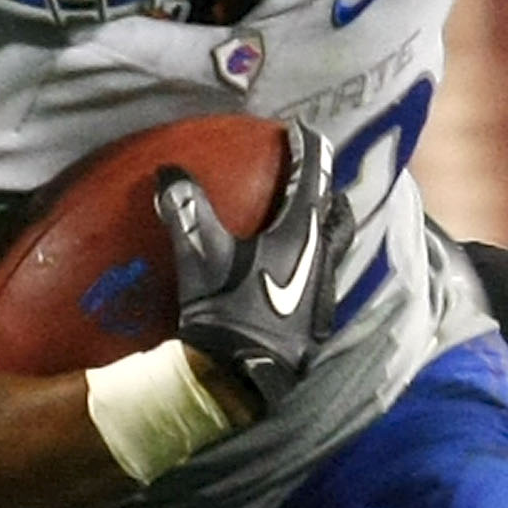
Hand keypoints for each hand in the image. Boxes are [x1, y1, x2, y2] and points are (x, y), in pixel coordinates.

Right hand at [155, 120, 352, 413]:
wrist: (240, 377)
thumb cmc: (224, 311)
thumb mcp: (200, 256)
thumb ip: (186, 210)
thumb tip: (169, 173)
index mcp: (300, 234)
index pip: (313, 178)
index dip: (309, 149)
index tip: (301, 130)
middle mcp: (321, 258)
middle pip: (338, 213)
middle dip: (331, 190)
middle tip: (316, 179)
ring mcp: (323, 293)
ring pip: (338, 248)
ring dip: (329, 228)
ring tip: (314, 223)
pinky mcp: (316, 322)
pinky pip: (324, 281)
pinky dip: (315, 266)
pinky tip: (295, 276)